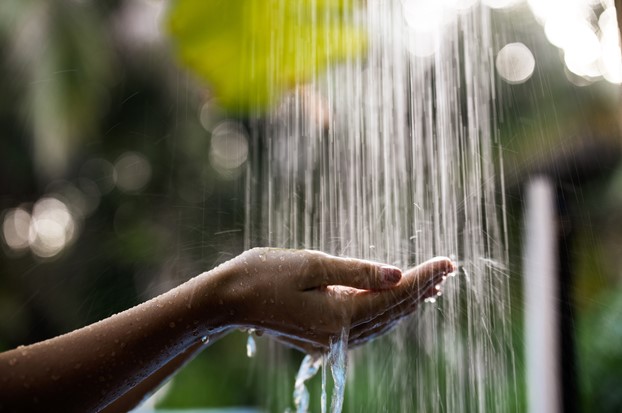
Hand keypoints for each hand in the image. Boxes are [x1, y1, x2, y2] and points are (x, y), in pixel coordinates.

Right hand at [219, 248, 454, 352]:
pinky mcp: (320, 337)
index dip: (424, 278)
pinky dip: (384, 311)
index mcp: (338, 316)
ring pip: (381, 322)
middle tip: (449, 269)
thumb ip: (358, 272)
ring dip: (407, 303)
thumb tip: (398, 274)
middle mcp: (338, 335)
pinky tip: (394, 299)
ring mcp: (329, 340)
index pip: (394, 296)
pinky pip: (364, 325)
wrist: (227, 299)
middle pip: (392, 313)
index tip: (448, 261)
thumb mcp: (312, 265)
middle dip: (422, 290)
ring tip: (433, 285)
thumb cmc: (264, 274)